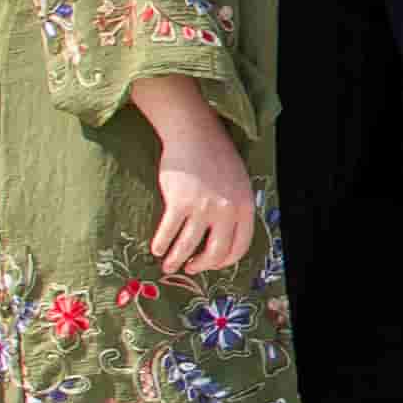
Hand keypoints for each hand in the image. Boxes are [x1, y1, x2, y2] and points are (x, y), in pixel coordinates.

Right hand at [147, 109, 259, 273]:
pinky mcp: (179, 202)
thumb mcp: (239, 185)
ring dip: (176, 260)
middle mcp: (227, 211)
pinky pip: (169, 232)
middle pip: (215, 253)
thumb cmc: (216, 158)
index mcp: (245, 208)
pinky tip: (157, 249)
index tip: (211, 265)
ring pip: (188, 246)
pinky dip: (161, 244)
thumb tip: (224, 240)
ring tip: (168, 266)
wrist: (195, 133)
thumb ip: (235, 211)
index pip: (239, 248)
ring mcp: (203, 207)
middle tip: (190, 268)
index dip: (223, 262)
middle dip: (200, 266)